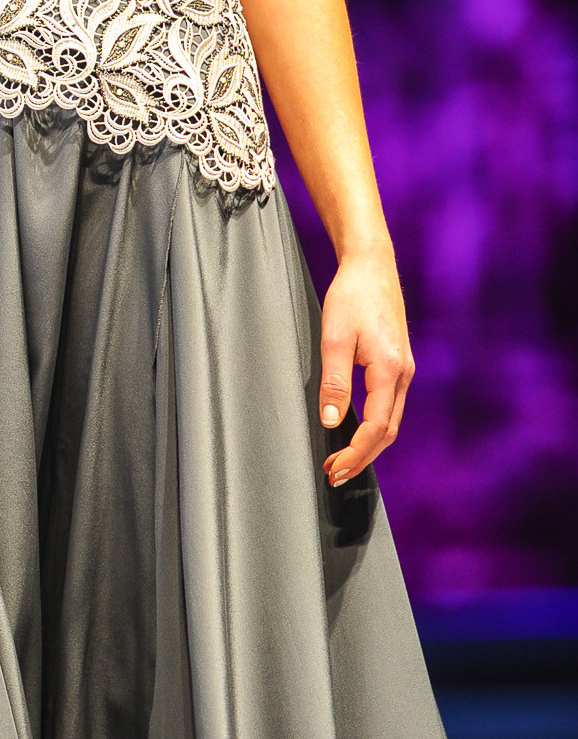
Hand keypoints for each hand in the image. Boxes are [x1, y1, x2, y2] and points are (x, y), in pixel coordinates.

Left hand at [318, 245, 413, 486]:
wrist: (372, 265)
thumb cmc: (352, 295)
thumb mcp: (334, 337)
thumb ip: (335, 382)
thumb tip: (333, 421)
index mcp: (390, 370)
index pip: (376, 428)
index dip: (355, 453)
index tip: (334, 468)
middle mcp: (404, 374)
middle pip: (388, 431)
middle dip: (363, 456)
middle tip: (334, 473)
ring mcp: (404, 369)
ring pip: (391, 420)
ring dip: (369, 444)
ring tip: (342, 458)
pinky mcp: (398, 362)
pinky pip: (390, 405)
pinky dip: (375, 425)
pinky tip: (357, 430)